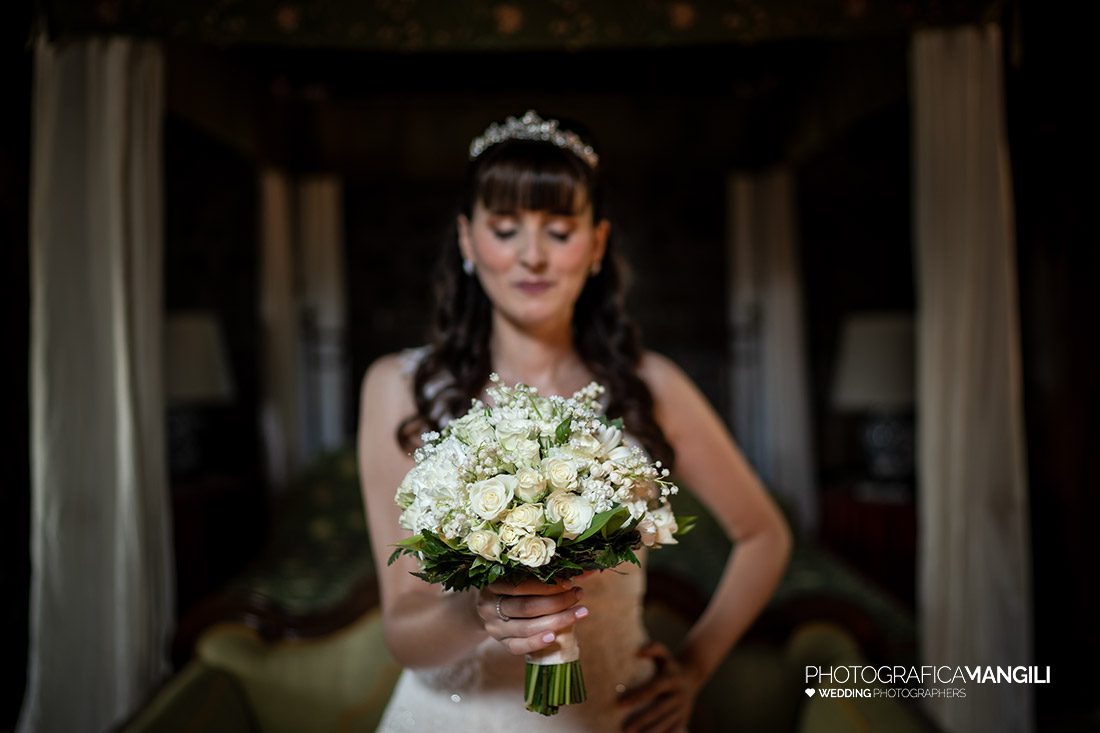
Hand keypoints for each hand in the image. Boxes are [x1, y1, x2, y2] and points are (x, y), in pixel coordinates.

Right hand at [475, 576, 589, 655]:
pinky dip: (537, 642)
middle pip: (526, 607)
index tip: (569, 582)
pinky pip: (519, 647)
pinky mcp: (501, 644)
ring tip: (579, 612)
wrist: (492, 609)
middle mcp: (489, 606)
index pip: (520, 585)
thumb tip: (586, 571)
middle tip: (578, 595)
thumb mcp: (522, 577)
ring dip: (557, 621)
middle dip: (557, 602)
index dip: (547, 585)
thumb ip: (547, 574)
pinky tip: (555, 637)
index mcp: (492, 584)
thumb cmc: (514, 589)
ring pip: (526, 627)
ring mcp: (494, 628)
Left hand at [618, 641, 700, 732]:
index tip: (618, 703)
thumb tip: (637, 652)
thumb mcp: (664, 654)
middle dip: (642, 720)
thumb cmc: (669, 664)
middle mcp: (678, 695)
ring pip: (665, 723)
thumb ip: (652, 648)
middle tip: (624, 728)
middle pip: (659, 710)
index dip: (637, 695)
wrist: (693, 675)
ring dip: (649, 732)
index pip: (652, 688)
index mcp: (671, 679)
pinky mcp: (684, 719)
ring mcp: (682, 709)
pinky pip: (673, 730)